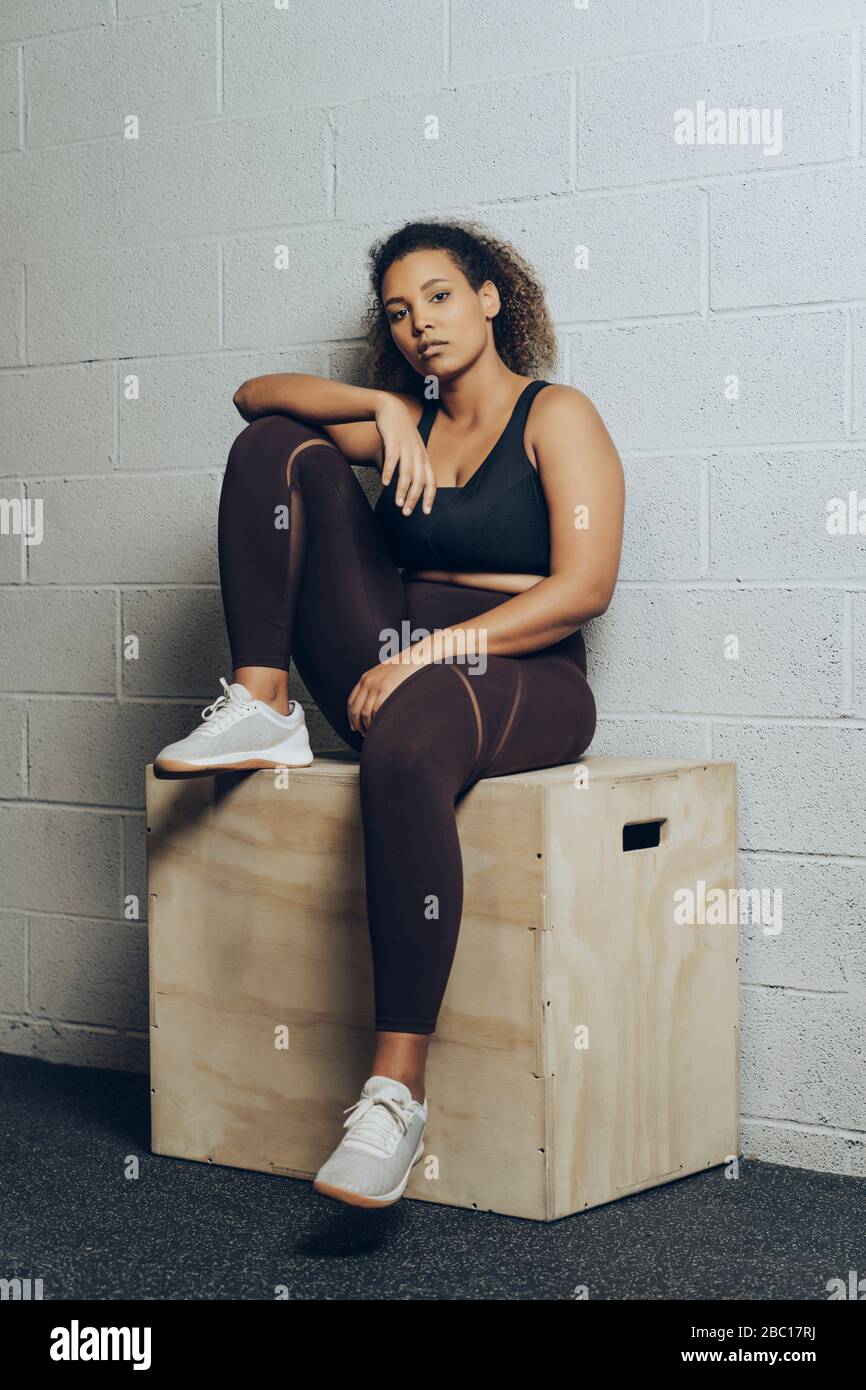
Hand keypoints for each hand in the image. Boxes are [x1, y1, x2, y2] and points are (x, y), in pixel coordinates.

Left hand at [347, 657, 423, 735]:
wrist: (413, 658)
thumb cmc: (402, 668)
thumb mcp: (383, 674)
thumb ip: (375, 685)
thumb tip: (374, 702)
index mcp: (365, 678)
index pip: (351, 701)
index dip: (350, 717)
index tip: (353, 726)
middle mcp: (367, 683)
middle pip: (355, 709)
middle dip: (357, 725)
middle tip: (362, 733)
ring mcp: (376, 687)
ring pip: (364, 713)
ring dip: (366, 726)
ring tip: (372, 732)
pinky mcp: (385, 690)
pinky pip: (375, 711)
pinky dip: (375, 721)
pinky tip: (378, 726)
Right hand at [374, 395, 436, 515]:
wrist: (392, 410)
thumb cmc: (400, 436)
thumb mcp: (410, 453)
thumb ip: (409, 470)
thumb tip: (404, 490)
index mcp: (424, 459)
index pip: (431, 482)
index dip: (429, 498)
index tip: (425, 512)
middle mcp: (418, 454)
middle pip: (420, 481)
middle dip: (414, 499)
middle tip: (407, 513)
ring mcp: (406, 448)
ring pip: (407, 473)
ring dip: (403, 490)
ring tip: (398, 504)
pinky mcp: (393, 441)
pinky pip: (392, 460)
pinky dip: (388, 472)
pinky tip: (384, 483)